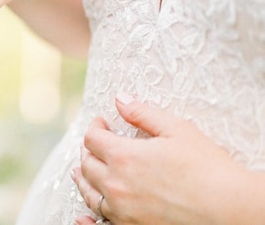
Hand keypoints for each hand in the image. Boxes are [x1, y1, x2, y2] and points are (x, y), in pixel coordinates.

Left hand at [72, 93, 250, 224]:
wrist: (231, 210)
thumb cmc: (208, 168)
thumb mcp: (177, 130)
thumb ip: (143, 113)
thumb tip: (120, 100)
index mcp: (124, 156)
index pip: (92, 138)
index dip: (94, 126)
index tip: (102, 122)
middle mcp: (116, 185)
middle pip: (87, 164)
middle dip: (87, 150)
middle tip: (94, 143)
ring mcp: (122, 211)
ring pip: (89, 193)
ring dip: (83, 179)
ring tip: (81, 171)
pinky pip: (100, 223)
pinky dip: (87, 218)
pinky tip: (81, 216)